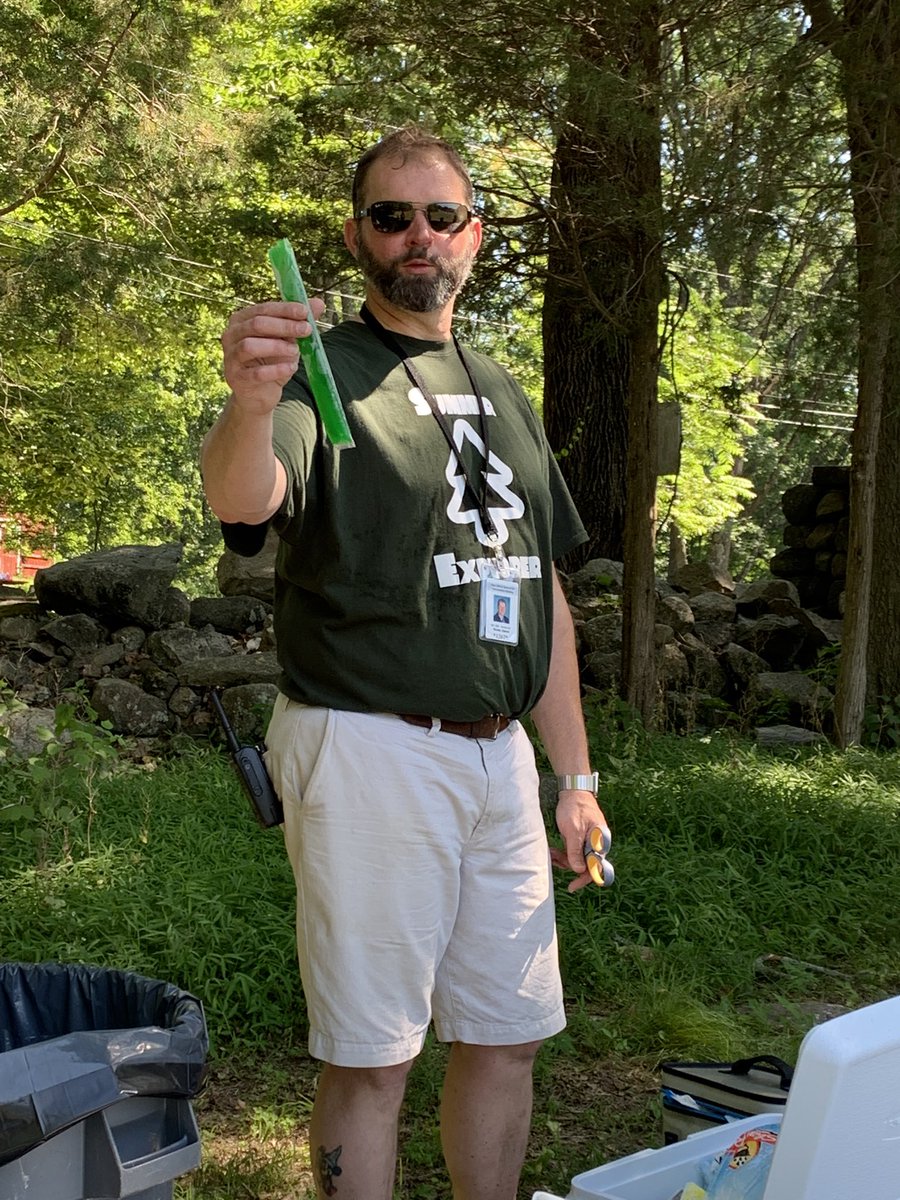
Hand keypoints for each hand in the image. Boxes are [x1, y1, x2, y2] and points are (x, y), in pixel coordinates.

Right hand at [221, 299, 325, 414]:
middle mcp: (231, 335)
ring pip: (250, 346)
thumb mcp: (287, 340)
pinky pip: (256, 373)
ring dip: (277, 347)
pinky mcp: (236, 379)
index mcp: (241, 320)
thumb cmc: (271, 362)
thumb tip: (319, 303)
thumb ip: (299, 322)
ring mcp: (231, 357)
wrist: (260, 394)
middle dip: (284, 326)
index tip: (305, 312)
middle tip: (307, 330)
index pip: (263, 309)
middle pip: (256, 324)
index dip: (285, 310)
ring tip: (296, 352)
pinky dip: (276, 370)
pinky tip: (291, 368)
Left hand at [551, 790, 610, 892]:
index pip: (596, 866)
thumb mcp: (573, 830)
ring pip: (577, 859)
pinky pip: (572, 853)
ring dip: (564, 859)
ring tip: (551, 853)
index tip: (572, 886)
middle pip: (585, 865)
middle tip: (554, 860)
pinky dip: (563, 854)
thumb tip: (578, 870)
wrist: (573, 790)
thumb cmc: (575, 807)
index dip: (585, 879)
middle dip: (569, 866)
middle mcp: (597, 844)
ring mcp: (588, 842)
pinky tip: (553, 851)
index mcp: (601, 841)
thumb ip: (576, 850)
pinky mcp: (580, 840)